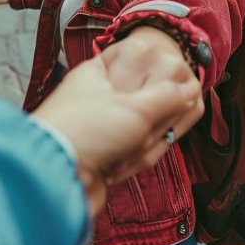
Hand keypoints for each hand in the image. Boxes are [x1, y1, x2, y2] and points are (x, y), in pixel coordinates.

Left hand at [32, 38, 203, 215]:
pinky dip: (135, 161)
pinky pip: (136, 151)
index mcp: (98, 72)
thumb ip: (170, 96)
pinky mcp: (106, 151)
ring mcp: (102, 124)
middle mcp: (99, 95)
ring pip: (145, 129)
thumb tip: (192, 90)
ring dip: (142, 146)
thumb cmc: (86, 132)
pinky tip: (123, 166)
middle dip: (152, 122)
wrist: (53, 180)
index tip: (171, 94)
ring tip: (123, 155)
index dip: (161, 83)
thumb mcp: (136, 109)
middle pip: (148, 101)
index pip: (144, 64)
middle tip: (142, 131)